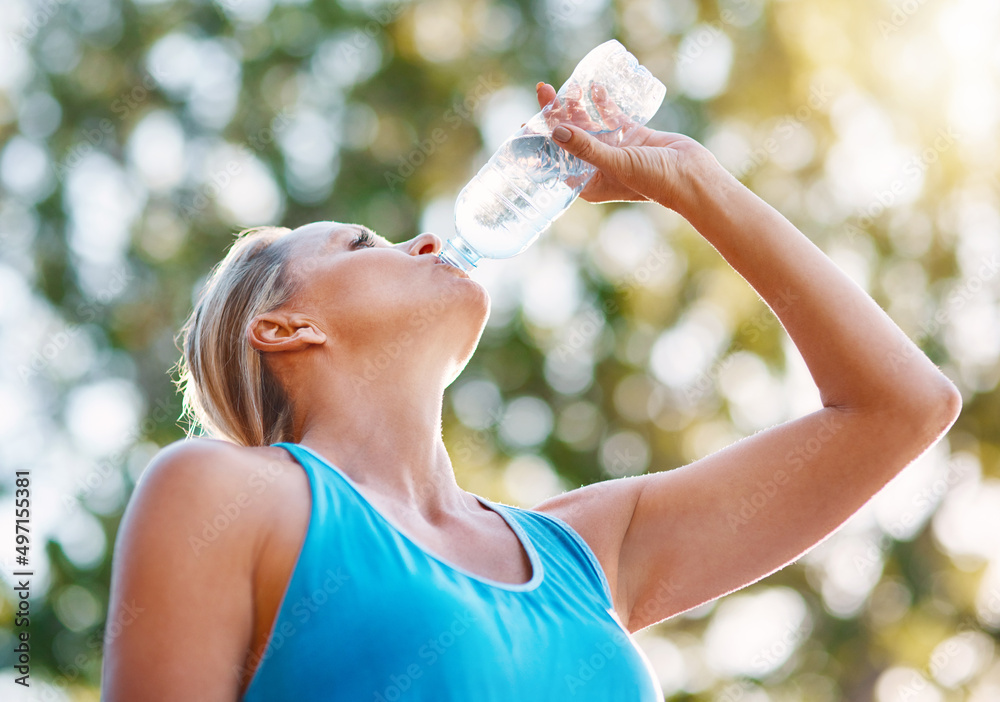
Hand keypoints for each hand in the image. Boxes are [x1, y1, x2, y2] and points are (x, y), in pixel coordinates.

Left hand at [534, 82, 717, 210]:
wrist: (692, 175)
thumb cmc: (653, 180)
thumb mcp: (615, 163)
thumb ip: (585, 147)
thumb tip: (556, 130)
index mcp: (589, 183)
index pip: (557, 161)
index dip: (541, 141)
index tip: (527, 122)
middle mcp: (599, 167)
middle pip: (571, 137)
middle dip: (556, 115)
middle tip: (544, 91)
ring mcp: (616, 150)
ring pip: (590, 125)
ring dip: (578, 107)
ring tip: (566, 87)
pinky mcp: (632, 136)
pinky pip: (612, 117)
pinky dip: (603, 104)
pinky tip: (594, 88)